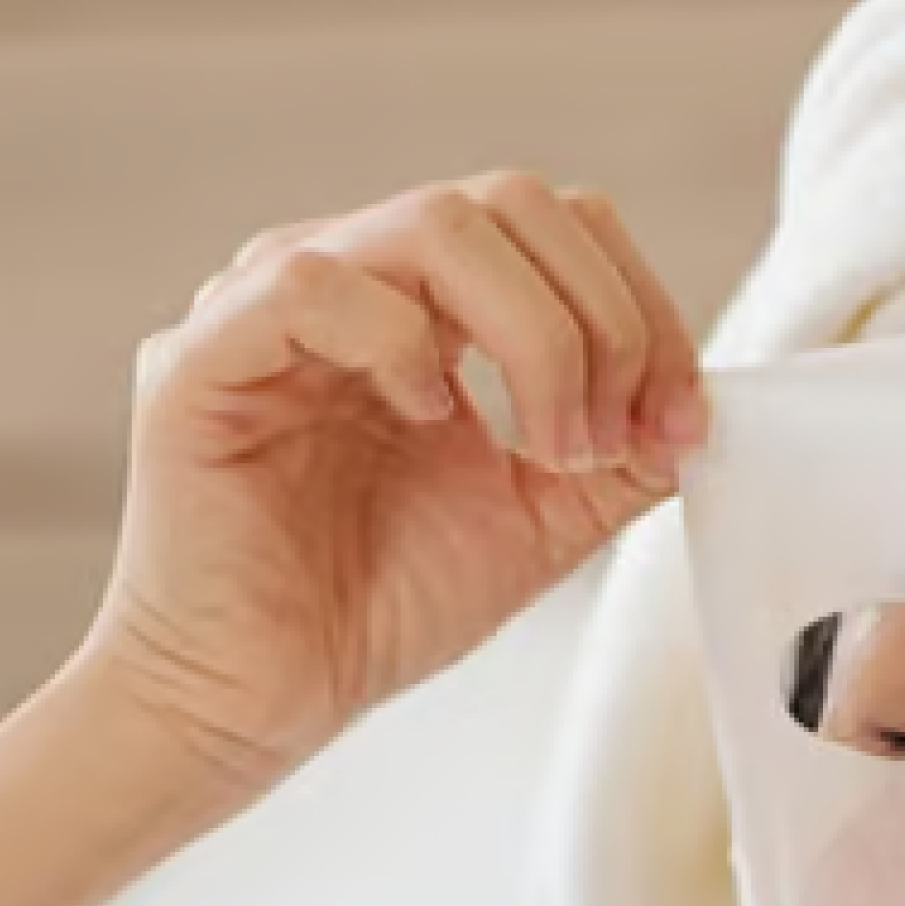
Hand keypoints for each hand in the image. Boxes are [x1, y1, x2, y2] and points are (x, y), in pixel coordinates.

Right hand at [82, 172, 705, 799]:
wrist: (257, 703)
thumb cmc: (373, 609)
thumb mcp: (537, 522)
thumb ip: (618, 455)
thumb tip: (703, 406)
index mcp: (422, 301)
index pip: (558, 225)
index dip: (640, 304)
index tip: (677, 422)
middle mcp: (348, 276)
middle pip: (512, 201)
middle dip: (601, 320)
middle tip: (610, 441)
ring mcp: (266, 303)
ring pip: (434, 223)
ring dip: (532, 336)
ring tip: (544, 449)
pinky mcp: (202, 356)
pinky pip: (316, 285)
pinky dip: (401, 344)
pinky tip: (427, 421)